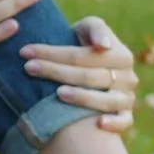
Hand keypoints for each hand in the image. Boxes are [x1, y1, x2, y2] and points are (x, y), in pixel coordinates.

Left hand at [23, 15, 137, 133]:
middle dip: (56, 72)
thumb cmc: (84, 44)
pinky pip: (124, 121)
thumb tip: (103, 46)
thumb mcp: (88, 29)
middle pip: (89, 77)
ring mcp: (126, 98)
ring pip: (106, 100)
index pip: (84, 55)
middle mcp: (127, 77)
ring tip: (58, 93)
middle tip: (29, 69)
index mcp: (121, 55)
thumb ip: (95, 29)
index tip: (25, 52)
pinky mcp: (125, 115)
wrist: (90, 68)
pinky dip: (114, 123)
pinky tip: (98, 123)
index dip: (54, 53)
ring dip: (82, 97)